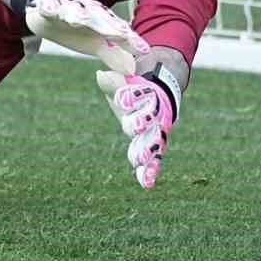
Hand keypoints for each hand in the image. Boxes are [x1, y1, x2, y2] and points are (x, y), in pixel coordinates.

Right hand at [27, 0, 149, 73]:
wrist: (49, 9)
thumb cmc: (76, 28)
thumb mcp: (95, 43)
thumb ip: (113, 55)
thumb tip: (130, 71)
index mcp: (103, 20)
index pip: (119, 30)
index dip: (131, 40)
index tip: (142, 50)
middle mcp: (88, 11)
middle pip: (100, 18)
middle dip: (110, 26)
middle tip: (120, 35)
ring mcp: (68, 7)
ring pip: (74, 10)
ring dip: (78, 14)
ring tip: (80, 19)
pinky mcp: (49, 6)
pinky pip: (49, 6)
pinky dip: (48, 7)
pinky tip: (48, 9)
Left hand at [96, 70, 179, 187]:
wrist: (159, 88)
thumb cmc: (134, 84)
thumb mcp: (123, 79)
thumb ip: (113, 79)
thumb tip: (101, 77)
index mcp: (147, 95)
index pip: (141, 95)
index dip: (131, 96)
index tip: (121, 97)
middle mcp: (154, 114)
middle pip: (149, 119)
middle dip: (141, 122)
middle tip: (136, 125)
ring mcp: (155, 131)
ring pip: (153, 142)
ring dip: (146, 150)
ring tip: (139, 159)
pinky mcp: (152, 146)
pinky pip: (152, 160)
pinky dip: (149, 171)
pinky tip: (146, 183)